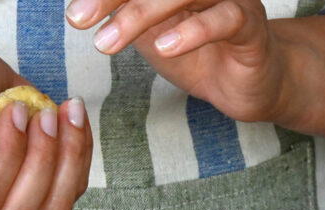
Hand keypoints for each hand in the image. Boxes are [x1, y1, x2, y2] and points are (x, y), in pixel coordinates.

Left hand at [65, 0, 324, 140]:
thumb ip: (118, 10)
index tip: (73, 9)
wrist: (250, 86)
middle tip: (77, 20)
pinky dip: (191, 32)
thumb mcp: (146, 29)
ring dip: (139, 17)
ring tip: (106, 45)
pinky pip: (224, 20)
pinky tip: (165, 49)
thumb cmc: (198, 54)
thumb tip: (76, 6)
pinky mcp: (252, 24)